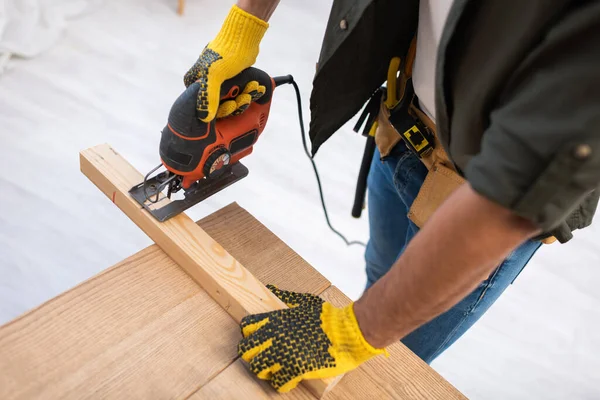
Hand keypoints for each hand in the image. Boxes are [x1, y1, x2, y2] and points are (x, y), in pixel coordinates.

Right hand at [183, 5, 267, 121]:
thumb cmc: (226, 52)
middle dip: (234, 103)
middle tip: (243, 98)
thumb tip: (204, 118)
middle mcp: (208, 81)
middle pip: (219, 105)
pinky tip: (257, 88)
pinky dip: (250, 91)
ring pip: (233, 99)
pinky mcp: (235, 79)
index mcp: (197, 80)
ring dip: (245, 96)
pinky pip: (242, 92)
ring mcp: (222, 81)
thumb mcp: (214, 75)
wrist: (244, 36)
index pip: (198, 103)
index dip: (213, 109)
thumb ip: (208, 97)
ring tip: (253, 88)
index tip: (225, 105)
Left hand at [238, 285, 387, 391]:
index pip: (246, 327)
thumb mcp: (304, 301)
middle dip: (253, 355)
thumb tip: (270, 288)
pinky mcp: (295, 370)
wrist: (348, 331)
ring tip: (276, 370)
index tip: (258, 340)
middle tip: (265, 357)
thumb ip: (285, 297)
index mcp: (276, 319)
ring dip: (266, 371)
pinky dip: (282, 383)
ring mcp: (283, 353)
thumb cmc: (328, 316)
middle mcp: (275, 336)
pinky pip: (277, 383)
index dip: (249, 335)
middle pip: (246, 350)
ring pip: (258, 369)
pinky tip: (289, 379)